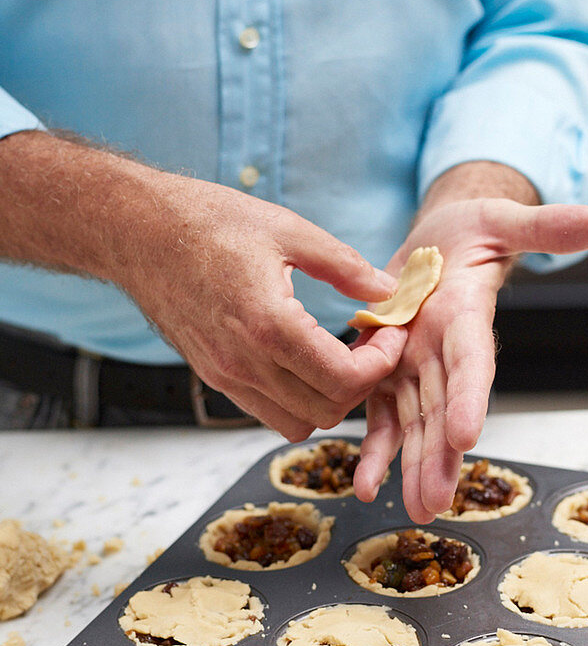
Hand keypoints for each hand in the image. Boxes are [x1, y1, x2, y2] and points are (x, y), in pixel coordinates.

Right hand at [125, 177, 406, 440]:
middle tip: (374, 344)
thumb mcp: (288, 230)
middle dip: (364, 383)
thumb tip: (389, 289)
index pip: (346, 380)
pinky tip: (307, 359)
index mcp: (270, 325)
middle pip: (329, 411)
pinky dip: (298, 399)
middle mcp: (245, 362)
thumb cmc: (209, 222)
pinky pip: (268, 412)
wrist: (137, 232)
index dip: (383, 363)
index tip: (391, 333)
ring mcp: (226, 376)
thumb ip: (345, 266)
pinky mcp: (213, 377)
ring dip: (331, 398)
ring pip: (299, 423)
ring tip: (342, 355)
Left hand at [352, 197, 587, 520]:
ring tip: (414, 510)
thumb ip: (542, 227)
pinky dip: (373, 446)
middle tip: (433, 503)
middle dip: (439, 457)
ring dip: (410, 466)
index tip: (467, 436)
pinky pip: (378, 411)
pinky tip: (364, 484)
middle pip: (443, 409)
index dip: (472, 398)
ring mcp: (414, 364)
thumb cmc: (472, 229)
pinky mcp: (386, 368)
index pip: (473, 363)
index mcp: (467, 317)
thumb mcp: (502, 219)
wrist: (439, 243)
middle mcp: (442, 352)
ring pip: (413, 422)